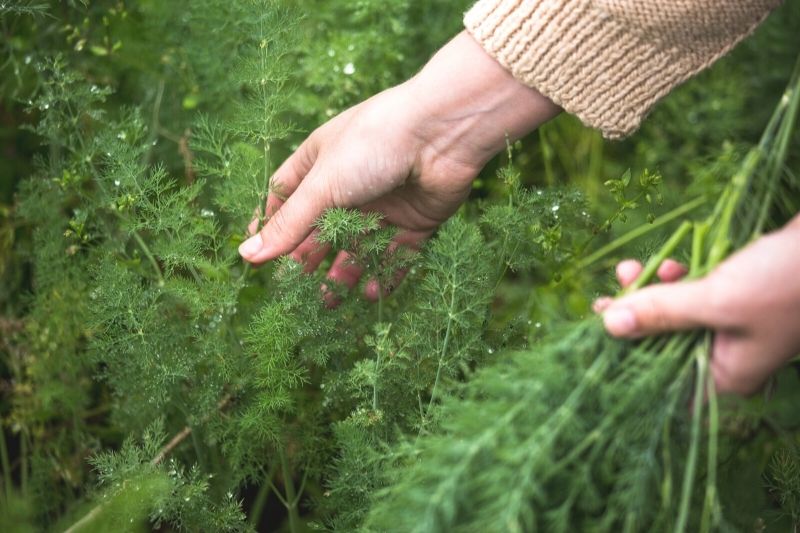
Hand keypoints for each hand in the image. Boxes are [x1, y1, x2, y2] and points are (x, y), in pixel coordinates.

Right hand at [238, 31, 559, 293]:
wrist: (442, 134)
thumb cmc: (373, 145)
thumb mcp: (323, 185)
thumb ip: (289, 225)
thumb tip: (246, 256)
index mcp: (321, 162)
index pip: (286, 196)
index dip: (272, 225)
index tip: (258, 257)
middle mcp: (351, 184)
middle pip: (322, 229)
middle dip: (309, 259)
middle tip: (296, 292)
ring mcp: (385, 203)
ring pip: (359, 247)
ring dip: (344, 274)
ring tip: (331, 300)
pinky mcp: (416, 221)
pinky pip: (396, 254)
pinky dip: (384, 275)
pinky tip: (372, 293)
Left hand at [594, 216, 799, 394]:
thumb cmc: (784, 280)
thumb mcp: (716, 299)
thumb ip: (662, 313)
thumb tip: (609, 325)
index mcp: (725, 374)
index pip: (663, 376)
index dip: (628, 356)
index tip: (596, 334)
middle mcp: (727, 356)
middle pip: (664, 341)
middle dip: (636, 315)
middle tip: (606, 296)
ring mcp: (734, 326)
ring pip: (677, 313)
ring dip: (652, 291)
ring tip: (632, 270)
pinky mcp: (739, 297)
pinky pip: (695, 294)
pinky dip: (679, 279)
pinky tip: (671, 263)